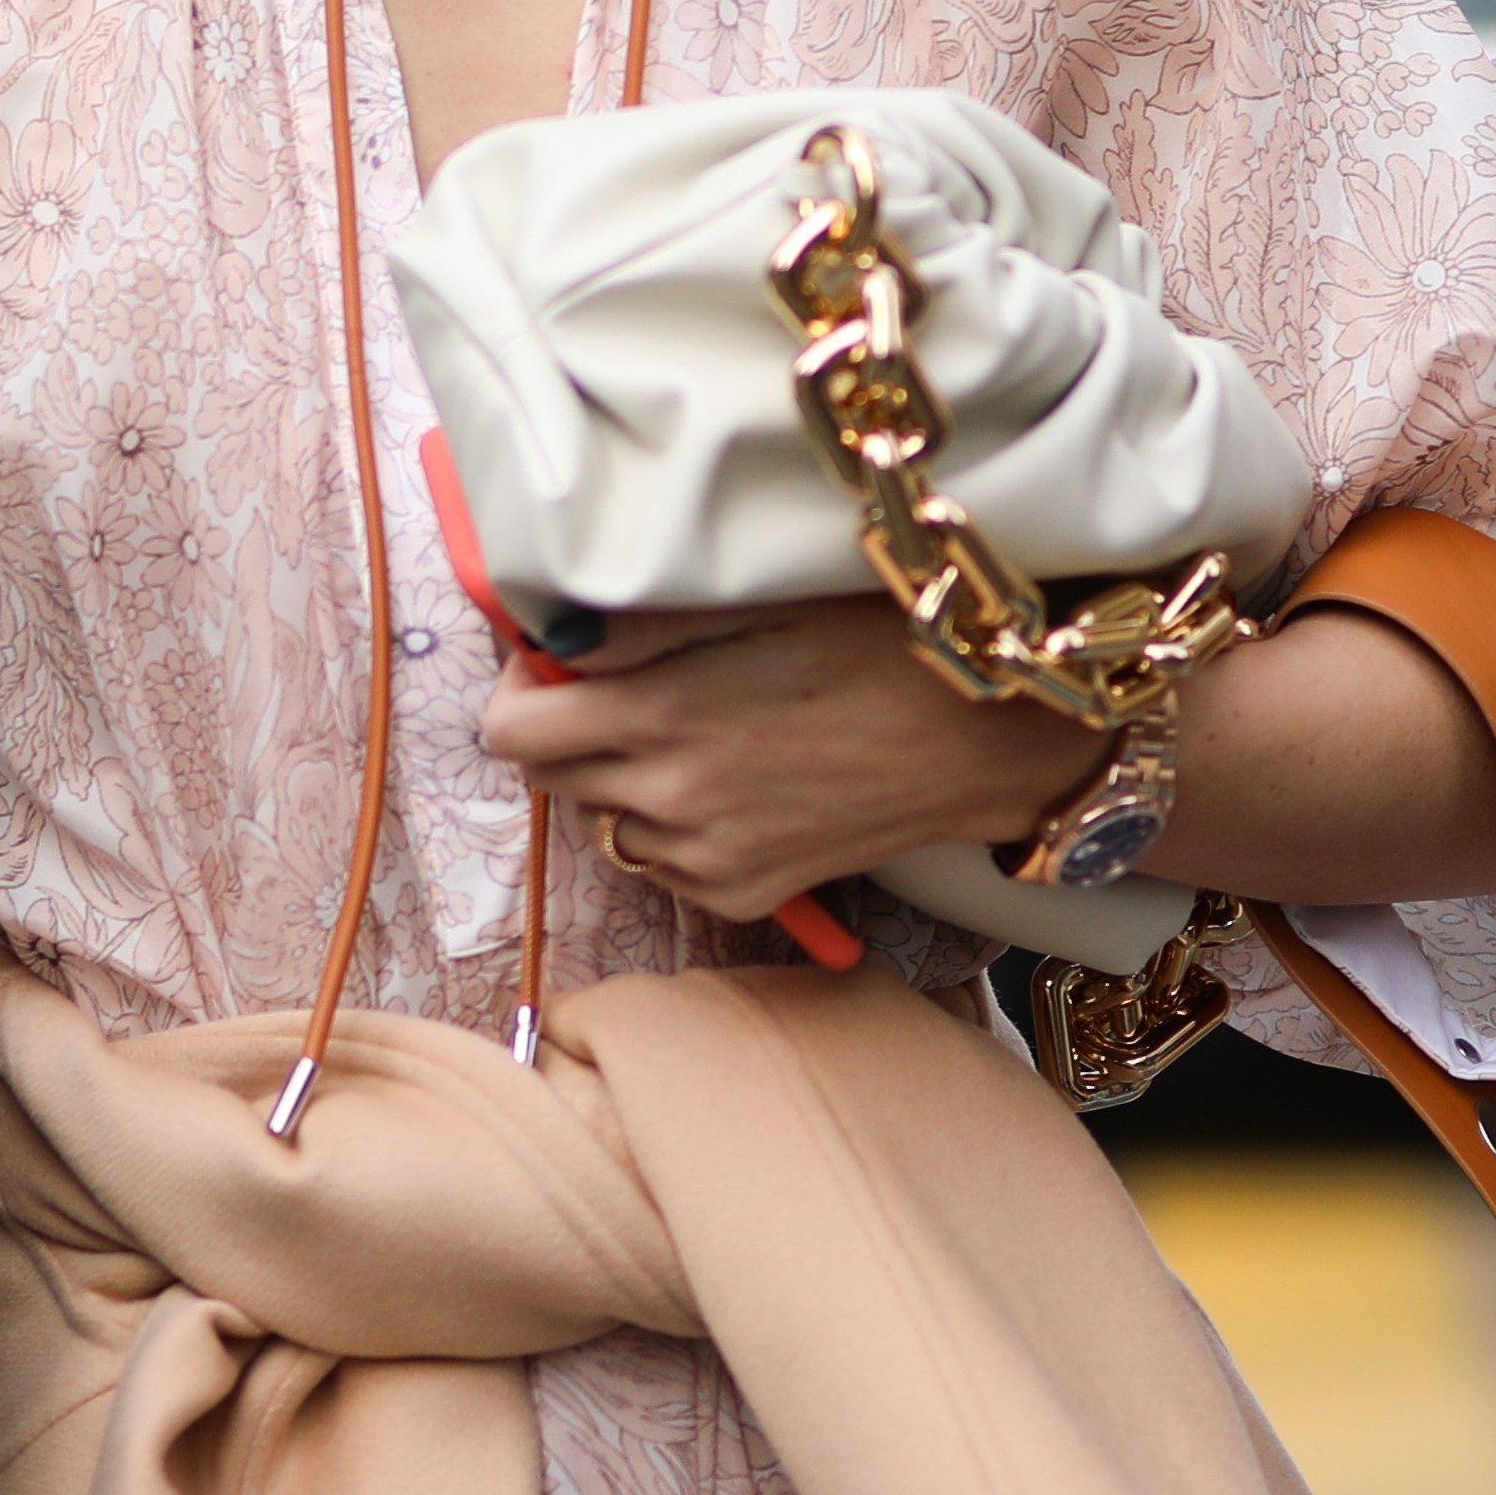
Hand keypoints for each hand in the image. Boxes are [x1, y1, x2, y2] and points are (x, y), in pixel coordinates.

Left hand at [475, 595, 1101, 924]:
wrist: (986, 739)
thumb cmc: (881, 644)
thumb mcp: (758, 601)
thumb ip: (639, 624)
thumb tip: (550, 632)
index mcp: (658, 717)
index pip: (510, 730)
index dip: (521, 684)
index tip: (558, 656)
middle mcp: (669, 799)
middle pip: (548, 777)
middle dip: (568, 727)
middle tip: (630, 686)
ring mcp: (705, 859)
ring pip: (605, 820)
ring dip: (620, 778)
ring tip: (694, 732)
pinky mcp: (744, 894)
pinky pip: (665, 864)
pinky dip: (676, 827)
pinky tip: (735, 782)